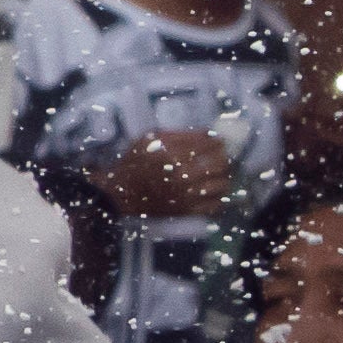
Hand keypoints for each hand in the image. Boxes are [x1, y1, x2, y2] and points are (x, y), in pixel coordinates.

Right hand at [105, 130, 239, 219]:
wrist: (119, 193)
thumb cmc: (133, 163)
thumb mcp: (147, 140)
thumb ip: (176, 134)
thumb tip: (206, 133)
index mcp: (173, 153)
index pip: (208, 143)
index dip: (218, 140)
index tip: (219, 141)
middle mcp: (183, 173)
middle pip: (220, 163)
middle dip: (223, 157)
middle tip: (220, 157)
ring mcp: (187, 193)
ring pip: (222, 184)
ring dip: (223, 177)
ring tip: (218, 175)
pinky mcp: (187, 209)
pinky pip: (215, 204)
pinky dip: (219, 197)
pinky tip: (213, 192)